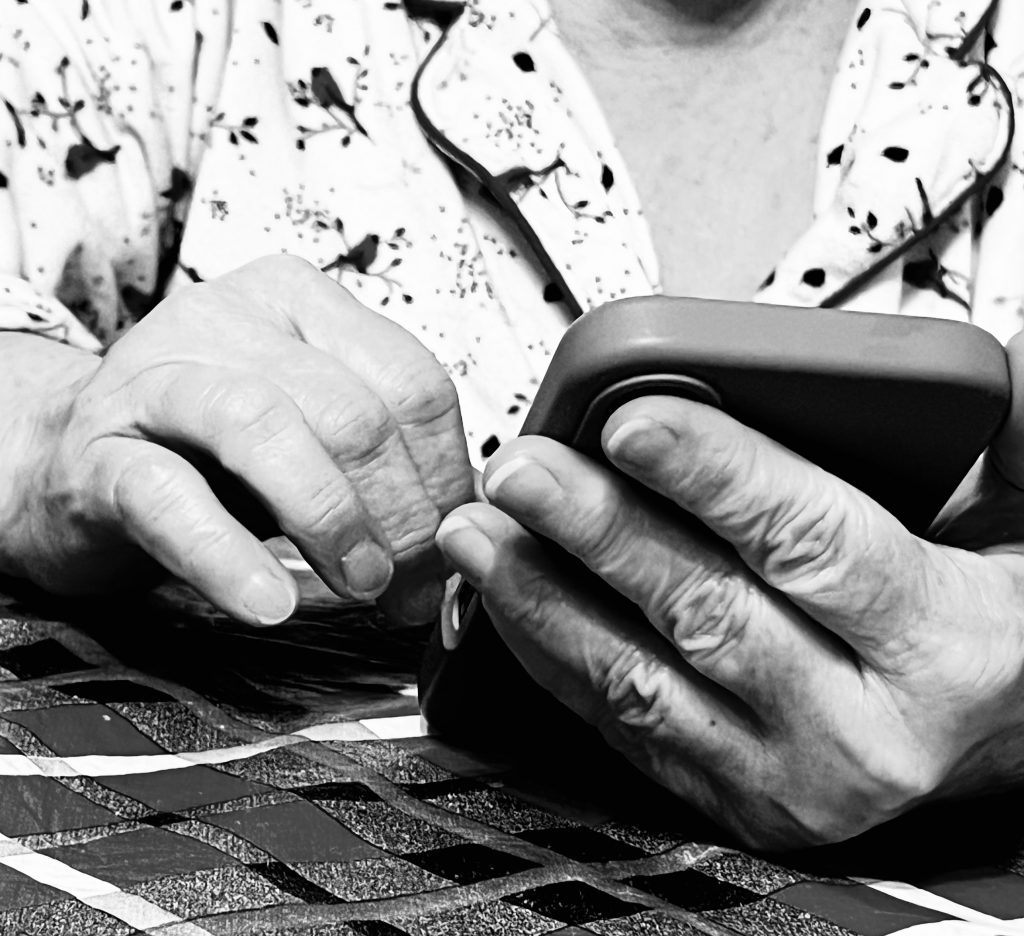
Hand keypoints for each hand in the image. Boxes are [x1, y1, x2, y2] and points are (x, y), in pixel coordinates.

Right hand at [0, 255, 473, 624]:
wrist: (70, 458)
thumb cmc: (211, 451)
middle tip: (411, 586)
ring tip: (360, 586)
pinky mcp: (99, 448)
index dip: (446, 476)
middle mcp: (232, 320)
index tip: (452, 545)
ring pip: (268, 428)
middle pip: (354, 412)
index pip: (413, 383)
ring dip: (332, 521)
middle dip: (401, 515)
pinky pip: (171, 496)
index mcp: (302, 304)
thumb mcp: (313, 435)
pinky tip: (269, 602)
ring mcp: (159, 375)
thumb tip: (460, 536)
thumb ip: (384, 466)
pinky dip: (229, 556)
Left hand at [436, 395, 1023, 848]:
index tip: (631, 420)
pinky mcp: (729, 795)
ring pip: (640, 678)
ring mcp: (787, 779)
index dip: (716, 475)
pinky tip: (507, 595)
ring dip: (546, 595)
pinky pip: (619, 722)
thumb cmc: (984, 621)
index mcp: (940, 645)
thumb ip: (1012, 446)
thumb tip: (998, 353)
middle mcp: (864, 733)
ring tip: (482, 528)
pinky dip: (552, 654)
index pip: (812, 541)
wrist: (991, 739)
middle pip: (705, 610)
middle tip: (524, 466)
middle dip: (599, 530)